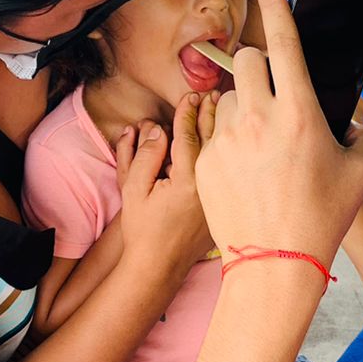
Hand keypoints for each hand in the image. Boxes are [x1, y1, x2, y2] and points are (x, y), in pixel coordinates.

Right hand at [117, 94, 217, 276]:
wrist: (159, 267)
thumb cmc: (143, 231)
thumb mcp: (134, 190)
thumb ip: (145, 156)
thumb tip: (158, 129)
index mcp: (188, 181)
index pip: (189, 137)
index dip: (188, 114)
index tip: (190, 95)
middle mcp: (210, 188)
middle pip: (214, 141)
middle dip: (212, 115)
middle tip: (213, 94)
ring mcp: (220, 198)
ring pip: (226, 156)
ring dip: (224, 130)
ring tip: (224, 109)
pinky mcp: (224, 206)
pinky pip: (229, 172)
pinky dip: (229, 153)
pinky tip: (229, 141)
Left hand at [195, 0, 362, 264]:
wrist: (275, 264)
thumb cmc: (321, 219)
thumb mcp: (360, 173)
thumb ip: (361, 135)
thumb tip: (352, 122)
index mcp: (300, 112)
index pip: (283, 41)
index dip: (275, 4)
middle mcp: (259, 117)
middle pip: (244, 60)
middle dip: (256, 64)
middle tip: (270, 89)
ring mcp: (227, 138)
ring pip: (228, 98)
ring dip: (244, 107)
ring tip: (261, 145)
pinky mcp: (205, 160)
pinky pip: (215, 133)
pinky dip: (231, 142)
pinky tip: (246, 172)